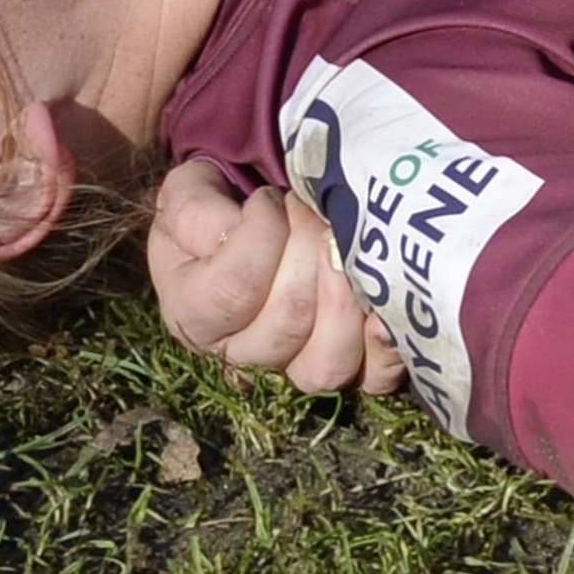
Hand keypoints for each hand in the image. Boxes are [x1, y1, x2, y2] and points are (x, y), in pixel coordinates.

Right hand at [147, 158, 405, 393]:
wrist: (251, 228)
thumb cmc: (219, 210)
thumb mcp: (189, 195)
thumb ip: (195, 209)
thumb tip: (232, 229)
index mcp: (192, 314)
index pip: (234, 288)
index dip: (263, 234)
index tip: (270, 198)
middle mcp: (240, 354)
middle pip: (289, 320)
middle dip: (311, 248)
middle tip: (312, 209)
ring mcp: (294, 368)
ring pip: (327, 362)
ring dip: (347, 294)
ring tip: (343, 244)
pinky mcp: (346, 372)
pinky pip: (371, 379)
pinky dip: (384, 345)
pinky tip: (383, 303)